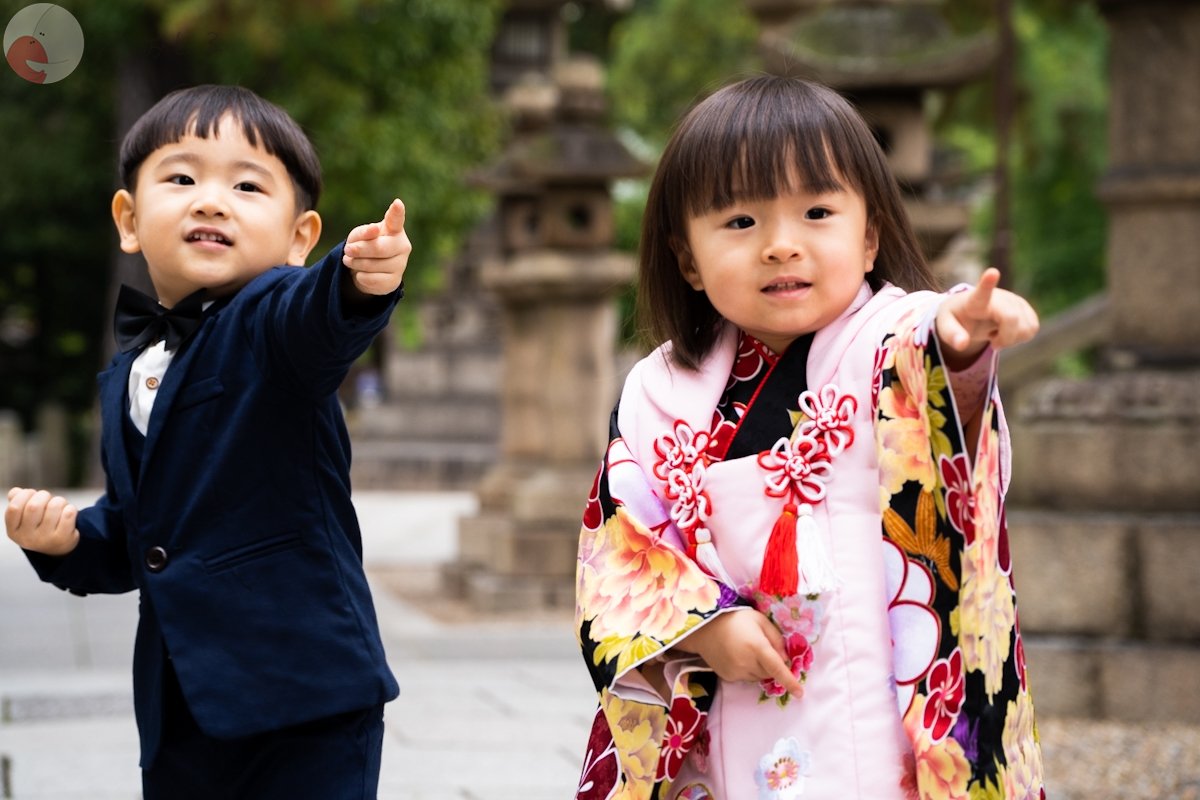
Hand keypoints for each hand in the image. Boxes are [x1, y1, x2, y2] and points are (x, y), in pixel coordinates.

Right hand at [5, 487, 79, 556]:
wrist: (58, 547)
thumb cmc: (39, 524)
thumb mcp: (24, 517)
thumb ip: (17, 502)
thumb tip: (16, 491)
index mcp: (13, 531)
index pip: (14, 508)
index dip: (24, 495)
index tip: (31, 493)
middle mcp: (27, 538)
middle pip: (34, 506)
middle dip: (43, 495)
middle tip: (48, 498)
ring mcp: (45, 539)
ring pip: (54, 506)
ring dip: (59, 501)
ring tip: (59, 506)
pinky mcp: (63, 538)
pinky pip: (69, 513)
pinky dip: (70, 508)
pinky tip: (68, 514)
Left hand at [342, 199, 410, 295]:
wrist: (368, 270)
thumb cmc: (365, 246)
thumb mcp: (359, 235)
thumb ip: (365, 232)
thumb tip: (374, 230)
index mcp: (394, 229)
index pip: (396, 220)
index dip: (397, 212)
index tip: (397, 203)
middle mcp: (402, 245)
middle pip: (379, 248)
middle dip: (359, 250)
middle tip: (347, 250)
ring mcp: (401, 264)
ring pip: (373, 265)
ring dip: (356, 263)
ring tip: (351, 261)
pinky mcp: (395, 281)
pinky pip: (372, 279)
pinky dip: (361, 276)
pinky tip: (361, 273)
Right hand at [673, 609, 803, 696]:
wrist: (705, 626)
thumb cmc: (736, 619)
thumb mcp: (760, 620)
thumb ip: (776, 639)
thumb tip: (785, 659)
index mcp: (757, 646)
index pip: (777, 668)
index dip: (790, 682)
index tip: (800, 693)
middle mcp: (747, 662)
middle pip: (769, 673)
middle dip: (771, 664)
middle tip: (761, 647)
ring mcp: (736, 671)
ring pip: (758, 677)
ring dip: (759, 668)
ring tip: (747, 650)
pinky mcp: (728, 676)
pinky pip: (746, 678)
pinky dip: (747, 670)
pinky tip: (738, 656)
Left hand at [936, 268, 1039, 366]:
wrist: (968, 312)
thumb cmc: (957, 319)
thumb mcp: (946, 328)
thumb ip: (952, 336)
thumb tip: (962, 344)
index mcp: (975, 300)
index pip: (982, 291)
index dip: (987, 282)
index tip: (992, 272)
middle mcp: (998, 296)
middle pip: (1012, 319)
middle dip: (1006, 339)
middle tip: (993, 343)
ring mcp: (1014, 300)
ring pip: (1027, 327)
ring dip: (1013, 339)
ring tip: (997, 334)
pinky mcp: (1026, 307)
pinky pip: (1033, 328)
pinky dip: (1021, 337)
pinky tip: (1008, 331)